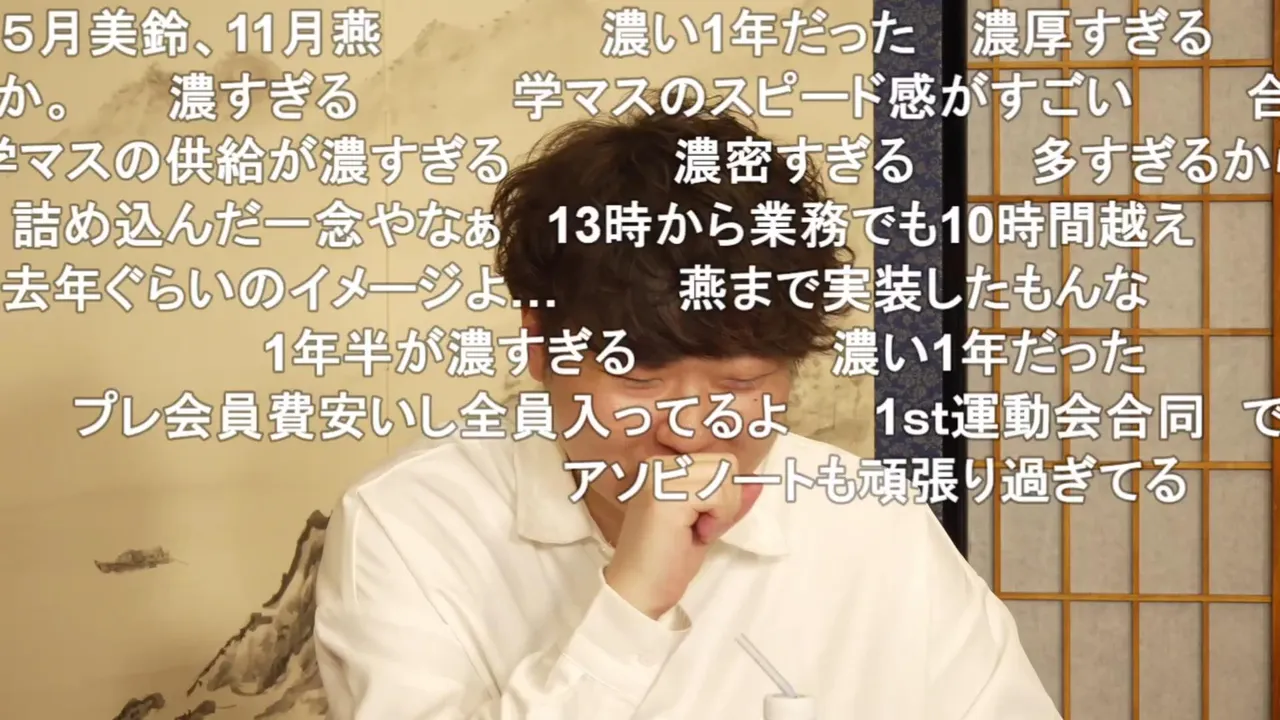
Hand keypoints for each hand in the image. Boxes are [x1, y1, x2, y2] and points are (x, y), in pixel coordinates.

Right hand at [603, 453, 746, 619]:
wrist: (641, 590)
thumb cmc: (670, 561)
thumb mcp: (709, 523)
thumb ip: (729, 500)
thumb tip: (758, 481)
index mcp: (666, 466)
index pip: (721, 461)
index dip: (724, 495)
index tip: (700, 521)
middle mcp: (660, 464)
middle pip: (726, 464)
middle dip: (725, 502)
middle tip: (699, 528)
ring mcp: (661, 476)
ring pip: (724, 478)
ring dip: (721, 512)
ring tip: (696, 531)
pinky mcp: (665, 495)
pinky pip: (718, 495)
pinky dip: (717, 519)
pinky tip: (696, 535)